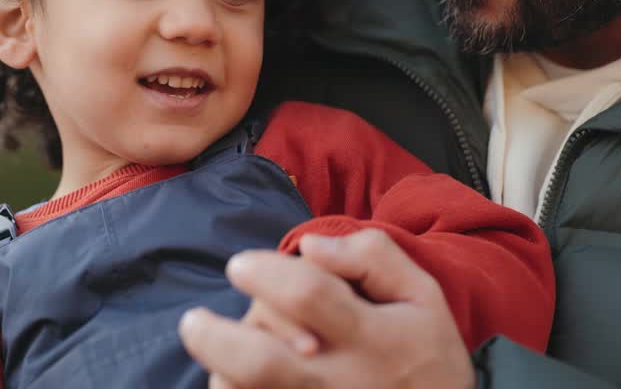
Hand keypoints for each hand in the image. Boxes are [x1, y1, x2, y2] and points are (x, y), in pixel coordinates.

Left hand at [179, 229, 476, 388]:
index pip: (308, 296)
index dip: (266, 273)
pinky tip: (232, 378)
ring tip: (222, 351)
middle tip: (194, 320)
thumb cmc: (426, 353)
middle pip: (261, 364)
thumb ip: (372, 258)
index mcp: (372, 337)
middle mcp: (341, 380)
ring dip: (222, 371)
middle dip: (216, 339)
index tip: (240, 265)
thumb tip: (311, 245)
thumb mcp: (422, 295)